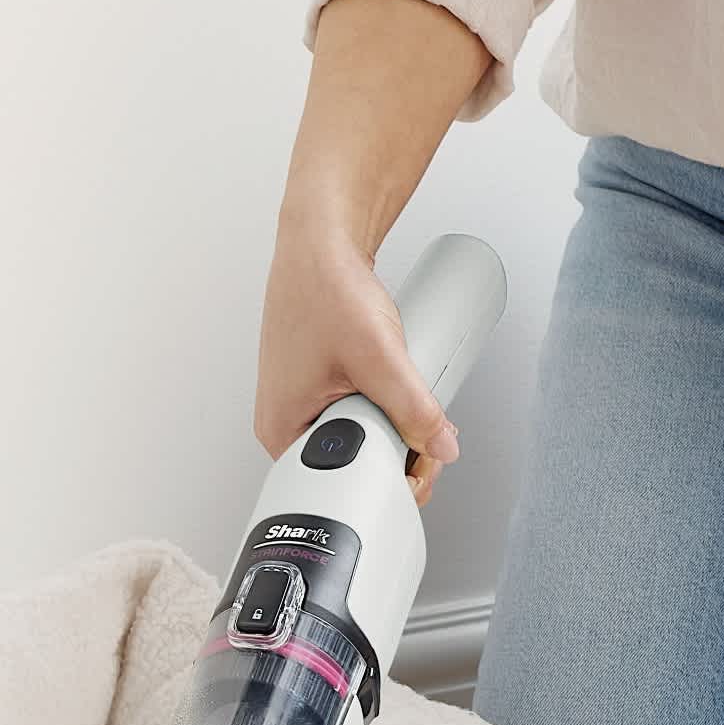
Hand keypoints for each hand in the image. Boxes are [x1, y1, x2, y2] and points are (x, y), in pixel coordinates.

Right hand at [257, 224, 463, 499]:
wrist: (319, 242)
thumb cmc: (323, 289)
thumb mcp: (378, 357)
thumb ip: (414, 408)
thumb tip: (440, 445)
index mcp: (283, 429)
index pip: (342, 483)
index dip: (391, 476)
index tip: (422, 459)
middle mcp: (285, 422)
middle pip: (354, 463)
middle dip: (398, 449)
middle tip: (422, 420)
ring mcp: (300, 403)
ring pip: (360, 436)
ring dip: (393, 423)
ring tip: (398, 385)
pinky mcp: (316, 385)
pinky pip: (356, 411)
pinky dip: (383, 403)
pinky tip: (390, 381)